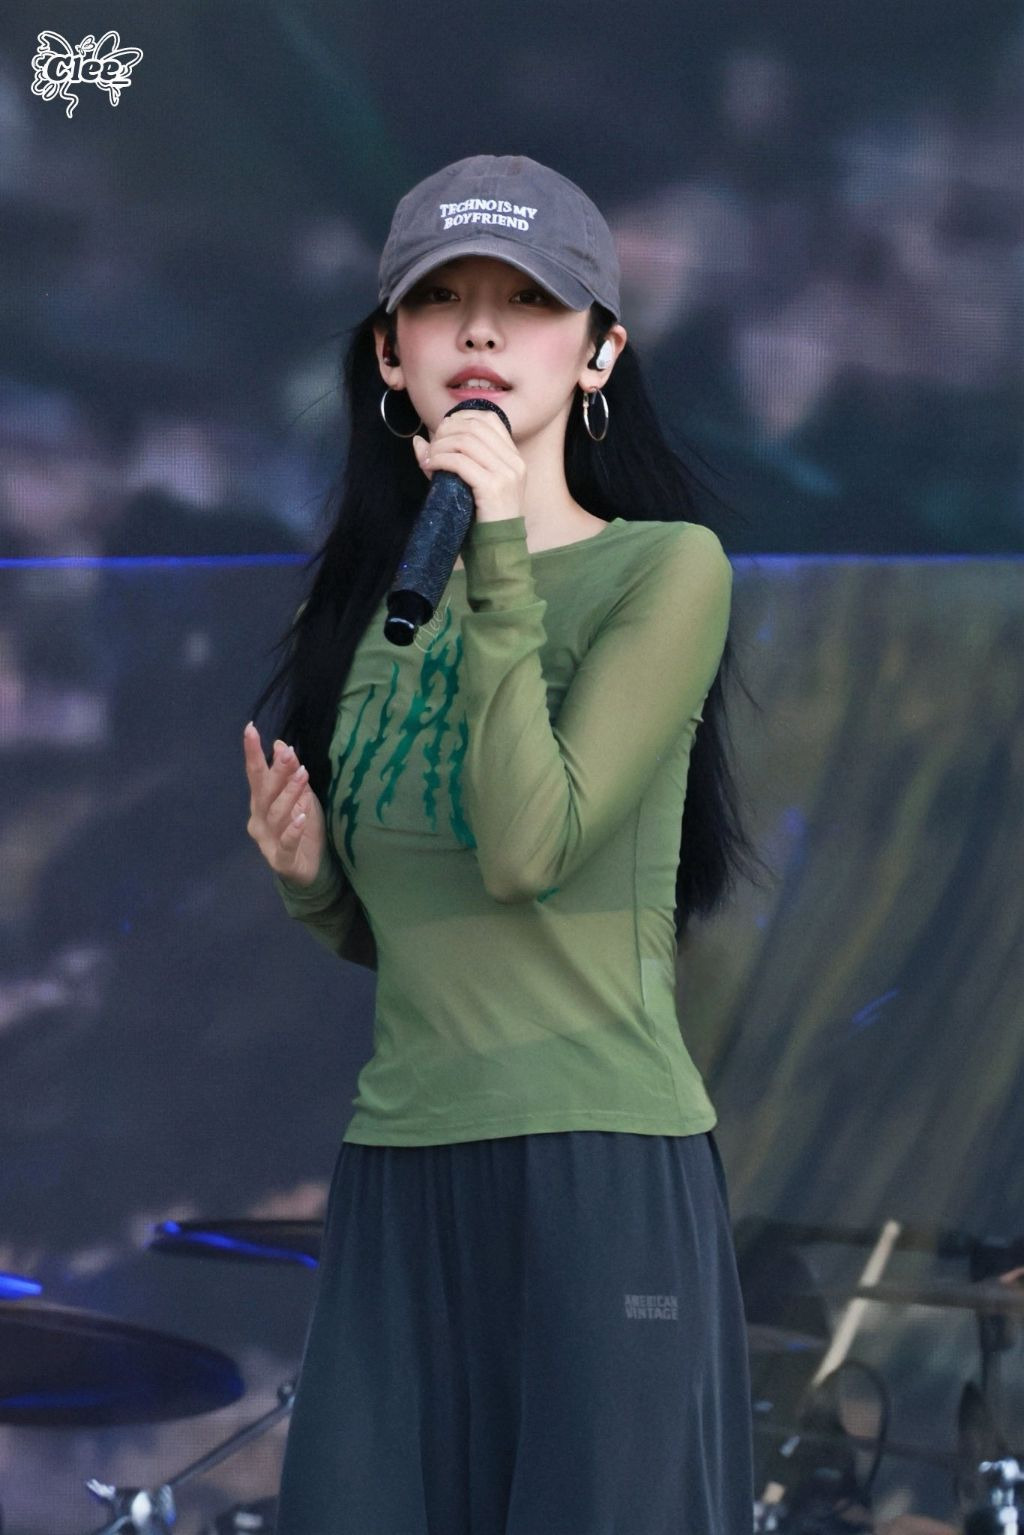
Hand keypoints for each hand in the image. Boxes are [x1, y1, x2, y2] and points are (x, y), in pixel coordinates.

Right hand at [243, 723, 325, 886]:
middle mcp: (258, 820)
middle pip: (265, 792)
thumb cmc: (303, 830)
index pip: (255, 774)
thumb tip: (280, 744)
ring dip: (289, 794)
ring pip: (276, 814)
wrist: (311, 869)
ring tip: (303, 775)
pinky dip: (293, 830)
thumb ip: (289, 775)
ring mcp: (267, 841)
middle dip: (276, 771)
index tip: (251, 728)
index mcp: (261, 803)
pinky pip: (285, 843)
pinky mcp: (281, 860)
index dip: (253, 752)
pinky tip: (301, 817)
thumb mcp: (302, 798)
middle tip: (288, 752)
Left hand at [411, 409, 525, 524]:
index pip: (489, 419)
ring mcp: (506, 474)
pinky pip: (460, 463)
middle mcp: (514, 462)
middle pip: (474, 426)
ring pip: (465, 442)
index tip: (443, 431)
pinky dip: (441, 460)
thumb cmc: (483, 518)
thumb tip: (418, 441)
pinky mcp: (493, 487)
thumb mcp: (469, 484)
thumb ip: (448, 460)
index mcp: (513, 457)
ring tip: (429, 459)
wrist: (498, 548)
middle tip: (431, 447)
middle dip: (446, 432)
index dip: (461, 417)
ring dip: (440, 446)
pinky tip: (431, 467)